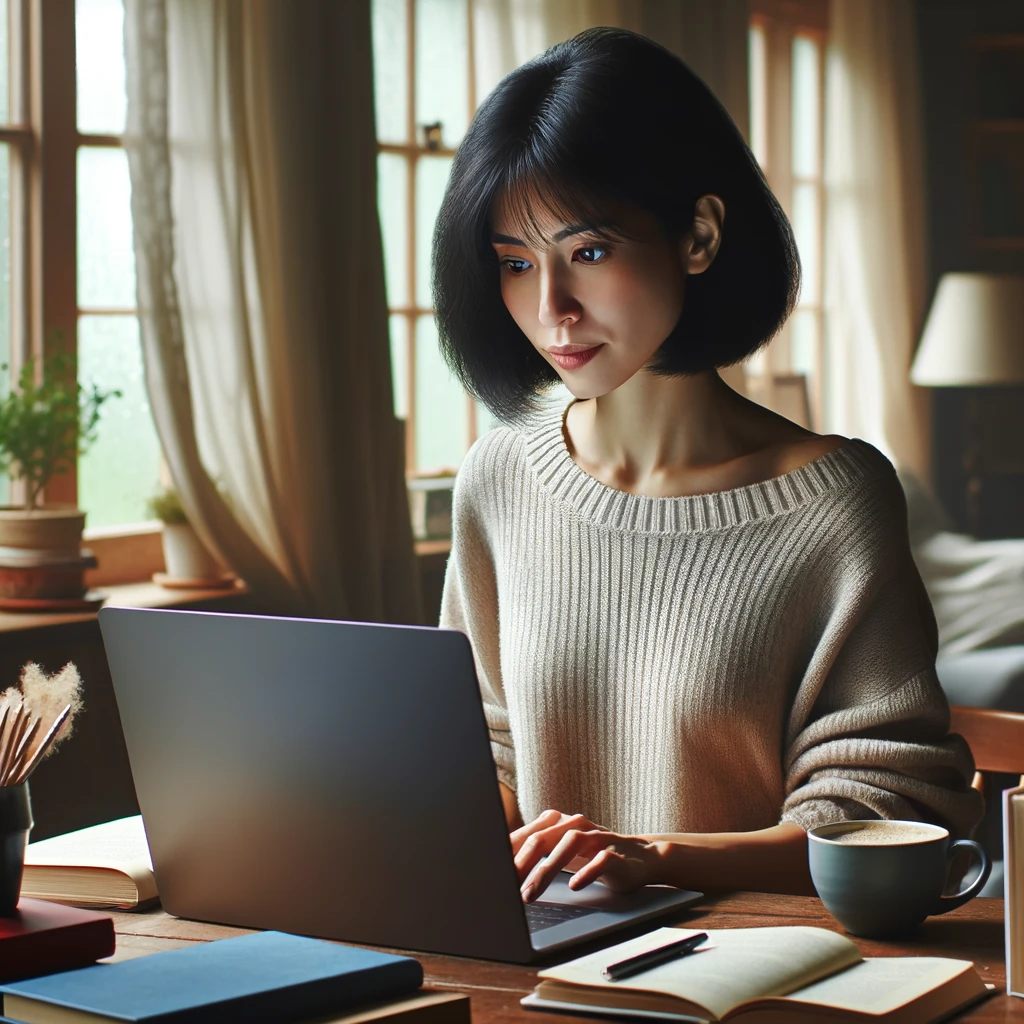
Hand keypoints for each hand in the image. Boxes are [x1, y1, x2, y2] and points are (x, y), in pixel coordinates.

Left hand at [512, 809, 661, 901]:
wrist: (641, 857)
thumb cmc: (594, 856)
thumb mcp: (563, 854)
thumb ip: (538, 856)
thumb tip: (503, 871)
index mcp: (558, 823)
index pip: (527, 835)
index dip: (508, 854)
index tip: (492, 874)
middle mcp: (575, 825)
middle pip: (542, 837)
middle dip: (521, 862)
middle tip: (506, 885)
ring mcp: (596, 836)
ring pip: (568, 845)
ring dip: (546, 870)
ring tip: (530, 893)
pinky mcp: (616, 853)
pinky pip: (600, 859)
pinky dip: (586, 871)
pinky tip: (574, 885)